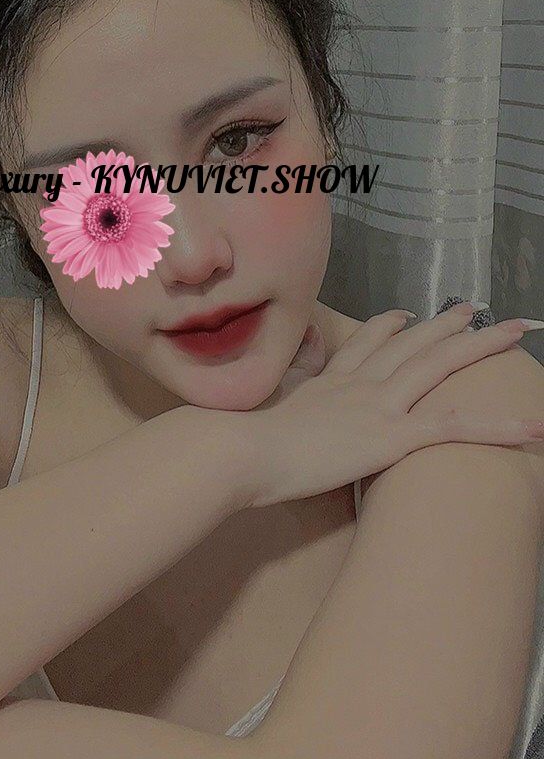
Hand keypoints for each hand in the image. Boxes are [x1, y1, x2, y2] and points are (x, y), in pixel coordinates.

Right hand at [244, 304, 542, 508]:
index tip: (405, 313)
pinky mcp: (391, 435)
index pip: (367, 345)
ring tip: (516, 332)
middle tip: (475, 308)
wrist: (242, 450)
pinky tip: (533, 426)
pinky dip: (497, 427)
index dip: (389, 326)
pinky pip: (454, 428)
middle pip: (414, 344)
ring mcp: (379, 405)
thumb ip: (281, 399)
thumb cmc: (244, 442)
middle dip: (448, 325)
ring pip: (441, 367)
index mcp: (330, 381)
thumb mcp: (263, 411)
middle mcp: (360, 384)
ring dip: (482, 347)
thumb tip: (279, 393)